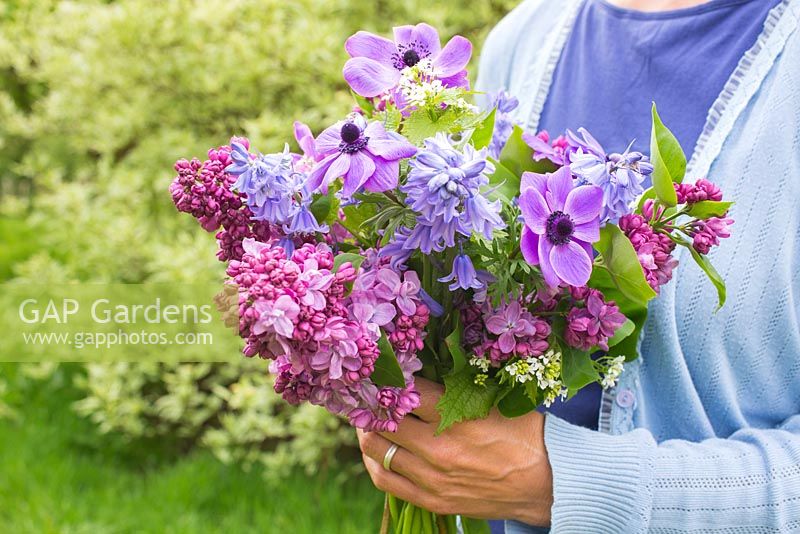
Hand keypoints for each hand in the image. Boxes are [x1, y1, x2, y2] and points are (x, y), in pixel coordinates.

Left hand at [357, 378, 552, 525]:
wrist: (547, 482)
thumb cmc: (523, 433)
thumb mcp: (493, 400)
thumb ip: (456, 388)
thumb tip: (421, 371)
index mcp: (454, 416)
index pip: (404, 391)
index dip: (391, 378)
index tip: (384, 372)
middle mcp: (438, 447)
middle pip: (384, 419)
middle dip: (372, 402)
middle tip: (367, 392)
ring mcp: (432, 477)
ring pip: (379, 449)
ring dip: (368, 430)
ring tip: (366, 418)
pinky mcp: (432, 500)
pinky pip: (385, 479)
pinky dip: (373, 461)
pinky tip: (373, 449)